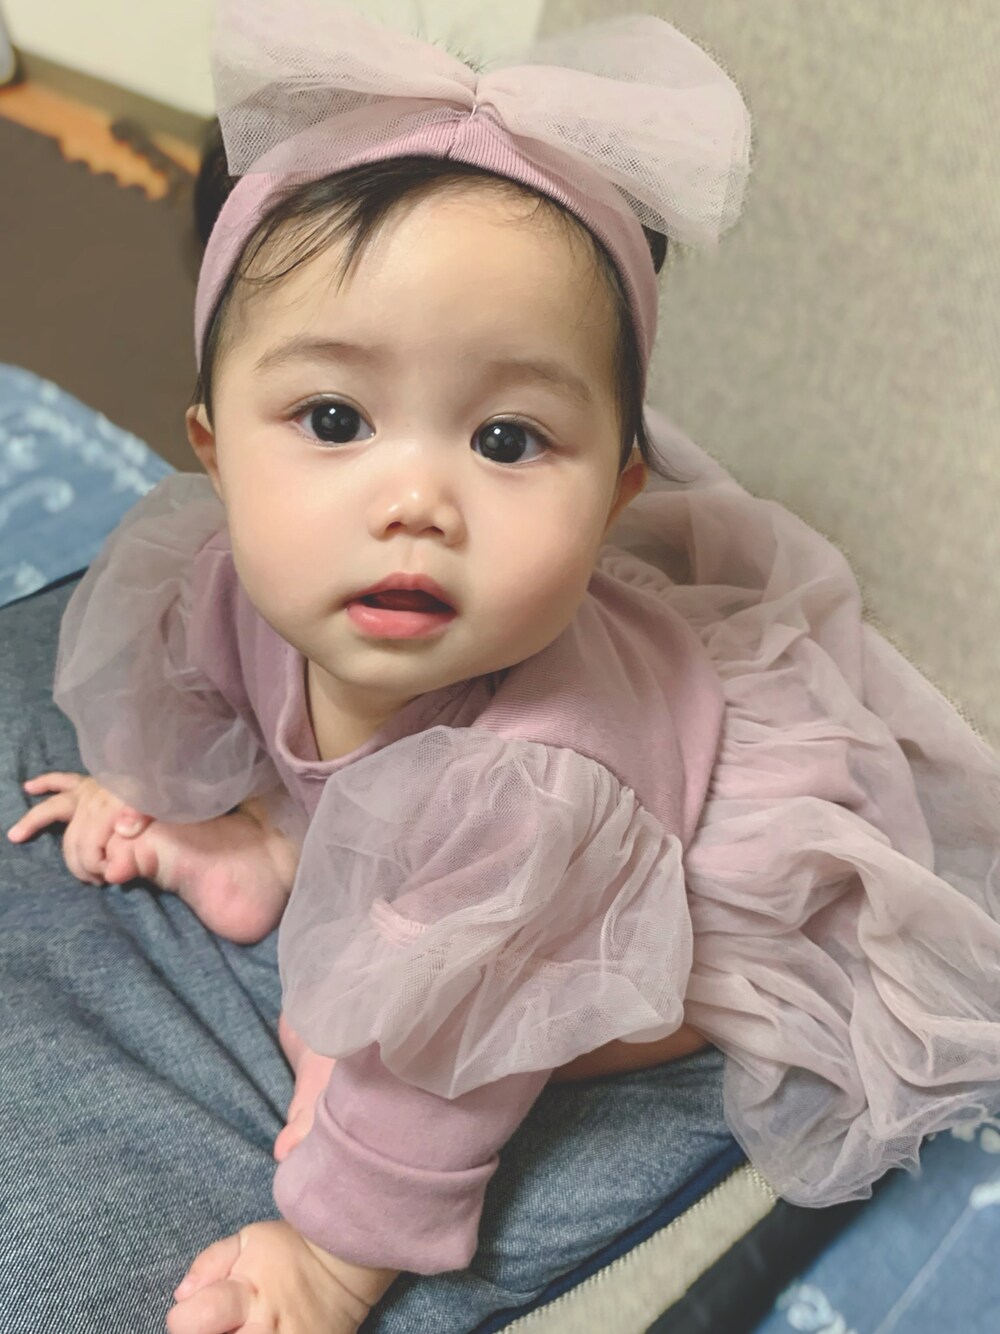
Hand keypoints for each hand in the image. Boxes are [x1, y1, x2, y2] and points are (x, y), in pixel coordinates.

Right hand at [6, 771, 150, 884]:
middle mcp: (96, 794)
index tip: (108, 876)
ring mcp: (91, 787)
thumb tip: (122, 831)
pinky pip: (62, 781)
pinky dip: (47, 783)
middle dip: (79, 859)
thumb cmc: (164, 793)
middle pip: (75, 833)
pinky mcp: (91, 781)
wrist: (166, 769)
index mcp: (113, 803)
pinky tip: (30, 788)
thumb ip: (141, 816)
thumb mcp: (159, 806)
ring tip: (17, 834)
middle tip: (91, 879)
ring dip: (37, 821)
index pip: (90, 842)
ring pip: (56, 806)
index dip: (95, 863)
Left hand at [167, 1221, 397, 1333]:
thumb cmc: (292, 1250)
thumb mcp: (249, 1240)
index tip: (192, 1314)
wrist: (346, 1266)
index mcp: (244, 1295)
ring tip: (244, 1328)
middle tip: (221, 1325)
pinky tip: (258, 1332)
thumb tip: (182, 1295)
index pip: (192, 1320)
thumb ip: (211, 1263)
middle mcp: (262, 1330)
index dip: (183, 1320)